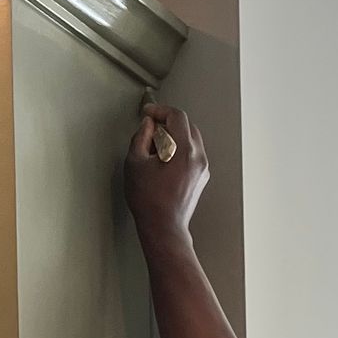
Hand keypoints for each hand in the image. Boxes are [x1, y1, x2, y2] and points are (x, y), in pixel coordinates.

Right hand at [125, 102, 207, 244]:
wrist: (164, 227)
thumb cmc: (149, 201)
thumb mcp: (135, 163)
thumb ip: (140, 137)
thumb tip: (147, 126)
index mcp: (184, 149)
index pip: (177, 116)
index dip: (160, 110)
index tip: (148, 114)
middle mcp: (198, 156)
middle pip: (186, 125)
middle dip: (167, 123)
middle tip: (150, 131)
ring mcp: (202, 167)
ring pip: (191, 139)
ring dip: (174, 136)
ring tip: (155, 149)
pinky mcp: (201, 177)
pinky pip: (192, 153)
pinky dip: (180, 149)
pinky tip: (164, 162)